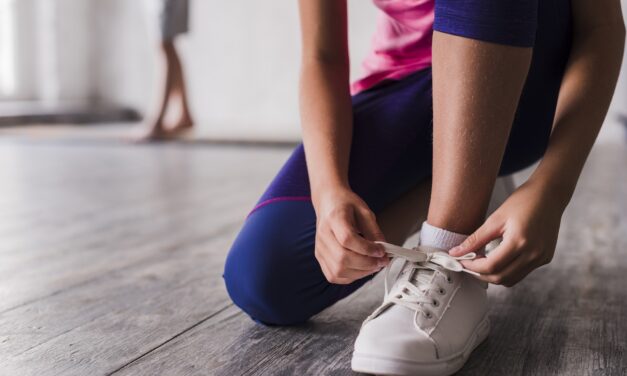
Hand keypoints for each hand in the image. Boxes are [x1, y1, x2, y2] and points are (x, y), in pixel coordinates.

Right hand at [313, 186, 388, 283]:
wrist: (328, 202)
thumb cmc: (345, 204)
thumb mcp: (364, 212)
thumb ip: (374, 231)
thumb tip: (383, 250)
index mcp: (334, 218)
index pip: (347, 239)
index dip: (367, 249)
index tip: (381, 251)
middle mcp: (323, 235)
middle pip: (342, 258)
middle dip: (366, 264)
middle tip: (381, 261)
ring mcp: (320, 248)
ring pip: (338, 270)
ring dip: (360, 273)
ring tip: (373, 265)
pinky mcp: (320, 257)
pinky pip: (334, 275)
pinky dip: (350, 277)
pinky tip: (361, 269)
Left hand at [449, 181, 563, 286]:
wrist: (549, 195)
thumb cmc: (523, 202)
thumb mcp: (495, 219)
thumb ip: (475, 239)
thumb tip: (455, 252)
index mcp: (520, 241)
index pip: (491, 266)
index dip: (472, 267)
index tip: (460, 261)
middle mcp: (534, 253)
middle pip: (501, 278)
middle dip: (480, 275)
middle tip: (468, 264)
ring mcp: (541, 258)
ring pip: (511, 280)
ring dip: (493, 275)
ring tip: (480, 262)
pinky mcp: (545, 258)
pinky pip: (521, 273)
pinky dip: (506, 271)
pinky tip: (497, 258)